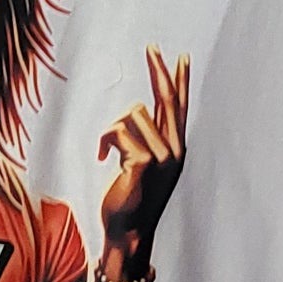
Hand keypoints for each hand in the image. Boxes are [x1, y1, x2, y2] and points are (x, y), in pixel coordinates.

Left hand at [97, 47, 187, 274]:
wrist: (127, 233)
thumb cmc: (129, 201)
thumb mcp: (141, 166)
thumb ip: (144, 140)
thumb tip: (136, 113)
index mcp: (175, 149)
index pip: (179, 107)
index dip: (179, 81)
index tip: (180, 57)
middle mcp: (174, 150)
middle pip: (166, 100)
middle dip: (158, 71)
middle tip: (151, 48)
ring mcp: (163, 156)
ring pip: (132, 114)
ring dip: (111, 130)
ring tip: (106, 153)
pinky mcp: (145, 162)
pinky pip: (118, 131)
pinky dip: (104, 142)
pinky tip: (102, 158)